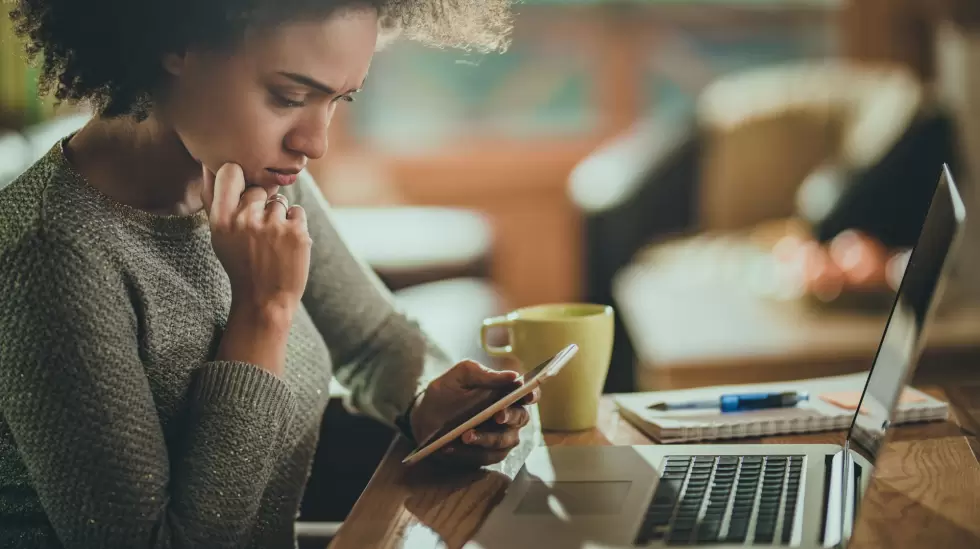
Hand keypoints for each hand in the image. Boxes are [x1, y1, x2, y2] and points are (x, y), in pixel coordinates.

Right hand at [202, 163, 311, 317]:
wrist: (264, 300)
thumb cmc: (240, 264)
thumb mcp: (219, 236)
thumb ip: (215, 200)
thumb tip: (210, 163)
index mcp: (221, 220)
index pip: (230, 171)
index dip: (239, 177)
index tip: (241, 191)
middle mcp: (245, 220)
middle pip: (258, 189)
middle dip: (261, 205)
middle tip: (258, 233)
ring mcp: (273, 226)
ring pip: (279, 201)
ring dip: (279, 217)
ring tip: (272, 243)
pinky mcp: (297, 233)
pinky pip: (297, 211)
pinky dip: (295, 226)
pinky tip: (286, 245)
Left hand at [409, 360, 539, 467]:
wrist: (423, 418)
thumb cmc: (445, 393)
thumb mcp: (459, 377)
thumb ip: (483, 375)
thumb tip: (513, 376)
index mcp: (506, 394)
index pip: (528, 394)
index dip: (532, 394)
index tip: (526, 394)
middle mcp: (508, 417)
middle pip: (520, 418)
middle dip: (509, 417)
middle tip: (496, 416)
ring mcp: (500, 438)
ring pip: (504, 441)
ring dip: (486, 439)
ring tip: (465, 435)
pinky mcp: (487, 456)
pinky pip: (485, 457)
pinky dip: (468, 453)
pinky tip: (451, 447)